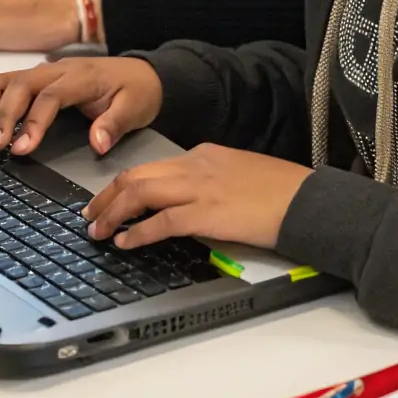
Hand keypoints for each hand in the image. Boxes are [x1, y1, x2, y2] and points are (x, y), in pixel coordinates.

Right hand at [0, 56, 162, 157]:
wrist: (142, 72)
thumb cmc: (136, 92)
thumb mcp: (136, 108)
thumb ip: (115, 124)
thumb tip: (97, 143)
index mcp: (81, 77)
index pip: (50, 96)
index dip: (33, 122)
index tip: (21, 150)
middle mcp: (56, 70)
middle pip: (20, 85)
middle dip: (1, 115)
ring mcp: (42, 71)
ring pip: (4, 79)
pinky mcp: (34, 77)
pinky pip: (0, 80)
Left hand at [83, 145, 312, 250]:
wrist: (307, 199)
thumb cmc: (280, 192)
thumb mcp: (237, 176)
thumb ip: (209, 183)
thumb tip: (184, 203)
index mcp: (203, 155)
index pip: (151, 167)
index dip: (123, 185)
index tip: (108, 200)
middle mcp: (196, 165)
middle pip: (136, 175)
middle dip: (106, 196)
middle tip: (89, 215)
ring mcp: (201, 187)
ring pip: (141, 192)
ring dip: (113, 213)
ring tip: (98, 230)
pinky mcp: (208, 213)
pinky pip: (163, 221)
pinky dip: (139, 231)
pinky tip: (126, 242)